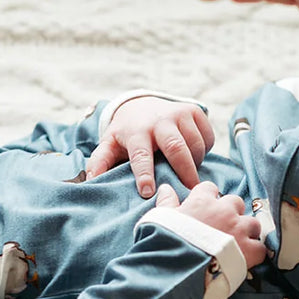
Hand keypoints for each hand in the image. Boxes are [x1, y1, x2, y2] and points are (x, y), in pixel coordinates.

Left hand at [87, 97, 214, 197]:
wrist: (141, 104)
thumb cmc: (126, 133)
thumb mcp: (110, 145)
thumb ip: (100, 162)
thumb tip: (90, 182)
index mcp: (137, 131)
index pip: (141, 154)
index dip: (145, 174)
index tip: (148, 193)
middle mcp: (159, 120)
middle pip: (177, 149)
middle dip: (185, 172)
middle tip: (190, 192)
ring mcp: (179, 113)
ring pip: (195, 145)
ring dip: (196, 164)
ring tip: (189, 175)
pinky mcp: (195, 111)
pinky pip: (207, 137)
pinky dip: (205, 151)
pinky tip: (194, 157)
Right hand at [155, 182, 266, 268]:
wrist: (180, 268)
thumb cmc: (168, 243)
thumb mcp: (161, 220)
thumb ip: (167, 202)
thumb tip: (165, 188)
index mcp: (202, 201)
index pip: (210, 188)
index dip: (209, 198)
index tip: (206, 209)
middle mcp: (224, 210)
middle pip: (236, 202)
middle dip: (232, 213)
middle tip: (224, 227)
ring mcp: (239, 228)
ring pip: (252, 223)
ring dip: (247, 231)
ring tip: (238, 244)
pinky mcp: (249, 249)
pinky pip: (261, 248)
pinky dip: (256, 253)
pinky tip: (248, 260)